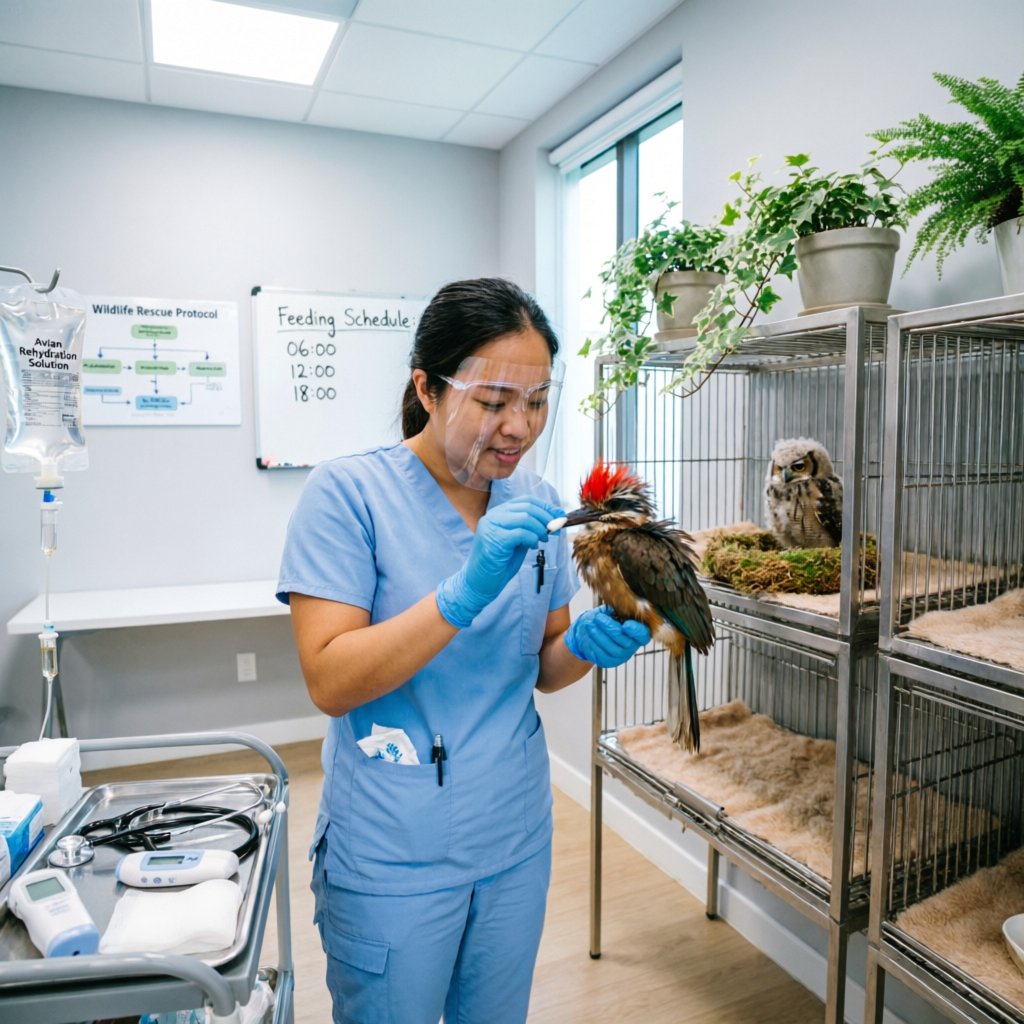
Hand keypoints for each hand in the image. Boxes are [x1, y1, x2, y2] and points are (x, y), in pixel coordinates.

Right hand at [436, 496, 561, 627]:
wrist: (478, 583)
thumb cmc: (498, 563)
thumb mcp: (517, 542)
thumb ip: (530, 530)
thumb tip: (552, 522)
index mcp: (498, 513)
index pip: (526, 501)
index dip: (545, 507)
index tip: (559, 516)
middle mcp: (492, 516)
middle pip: (527, 507)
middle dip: (546, 517)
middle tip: (555, 529)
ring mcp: (491, 526)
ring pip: (525, 518)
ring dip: (540, 529)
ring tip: (543, 540)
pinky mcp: (493, 539)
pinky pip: (520, 533)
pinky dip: (532, 539)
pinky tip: (532, 546)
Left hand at [564, 608, 650, 667]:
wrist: (591, 631)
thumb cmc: (606, 619)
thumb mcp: (613, 611)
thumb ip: (620, 608)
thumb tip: (622, 601)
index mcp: (638, 633)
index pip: (643, 635)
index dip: (636, 631)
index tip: (626, 624)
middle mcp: (632, 646)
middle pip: (625, 641)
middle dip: (610, 628)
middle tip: (598, 618)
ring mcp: (621, 655)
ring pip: (612, 648)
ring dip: (600, 635)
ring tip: (590, 624)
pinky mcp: (609, 661)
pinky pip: (602, 655)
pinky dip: (594, 644)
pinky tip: (589, 634)